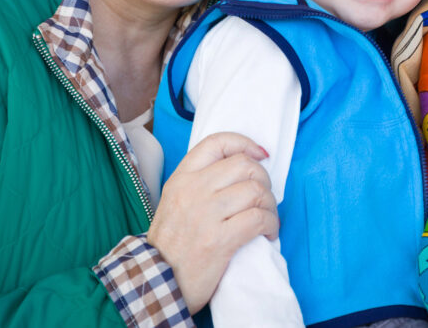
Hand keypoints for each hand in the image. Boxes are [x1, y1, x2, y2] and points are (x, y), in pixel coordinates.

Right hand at [148, 132, 276, 313]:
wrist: (155, 285)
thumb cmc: (171, 246)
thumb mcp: (174, 203)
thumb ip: (200, 184)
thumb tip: (240, 170)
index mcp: (182, 179)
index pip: (217, 142)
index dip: (245, 143)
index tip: (261, 154)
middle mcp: (193, 190)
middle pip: (245, 165)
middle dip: (264, 179)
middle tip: (264, 198)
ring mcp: (206, 214)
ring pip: (256, 191)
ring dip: (271, 205)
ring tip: (267, 218)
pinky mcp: (219, 240)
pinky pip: (259, 219)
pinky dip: (271, 224)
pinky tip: (268, 233)